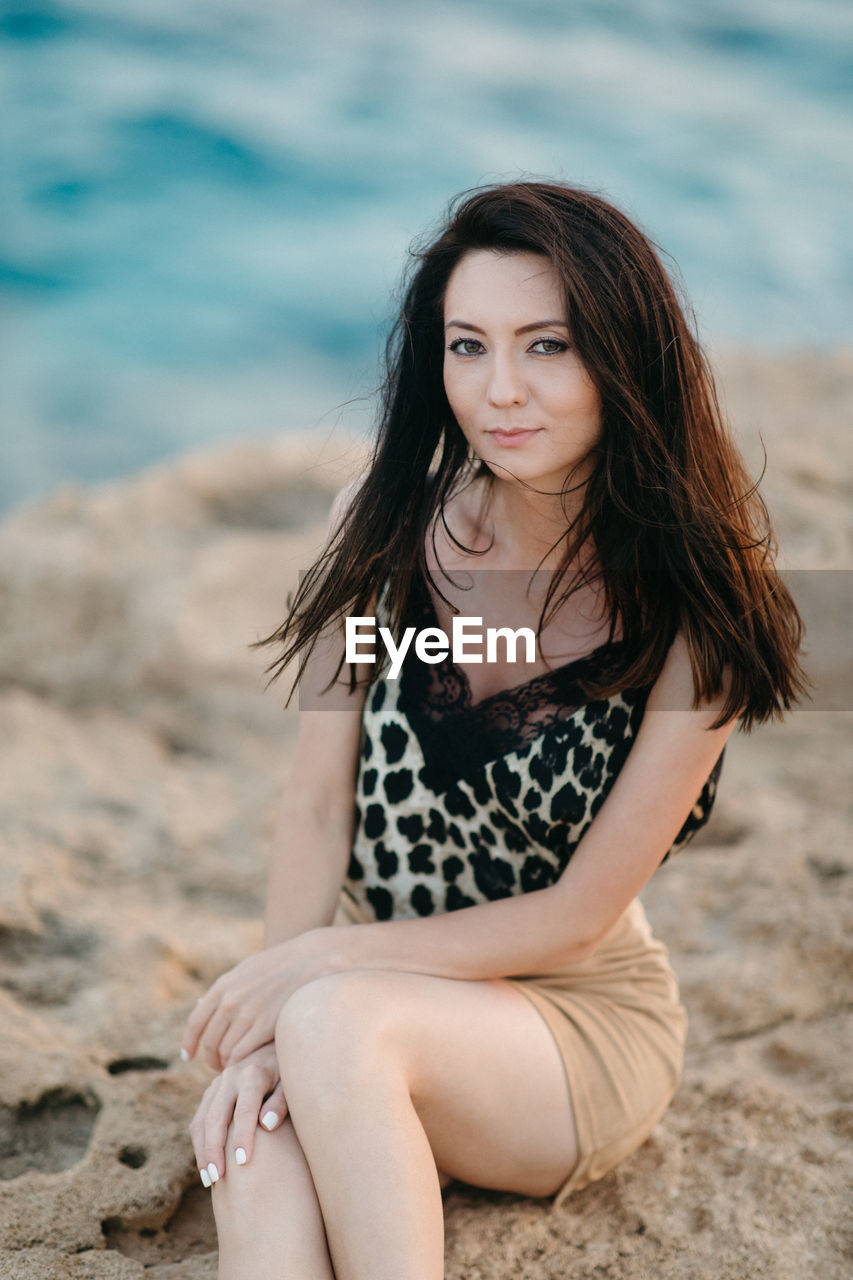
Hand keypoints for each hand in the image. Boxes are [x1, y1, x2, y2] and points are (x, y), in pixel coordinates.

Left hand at [181, 928, 335, 1070]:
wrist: (310, 961)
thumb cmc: (279, 967)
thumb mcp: (245, 971)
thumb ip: (224, 990)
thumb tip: (200, 1006)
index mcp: (223, 986)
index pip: (196, 1022)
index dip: (190, 1042)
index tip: (188, 1056)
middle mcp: (230, 1001)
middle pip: (209, 1041)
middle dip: (210, 1058)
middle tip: (216, 1066)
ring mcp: (247, 1014)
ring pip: (224, 1051)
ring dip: (225, 1063)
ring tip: (233, 1067)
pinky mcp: (264, 1026)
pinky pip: (241, 1054)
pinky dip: (240, 1063)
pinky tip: (246, 1064)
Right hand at [188, 1043, 286, 1186]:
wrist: (272, 1052)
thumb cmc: (287, 1076)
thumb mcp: (290, 1085)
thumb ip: (280, 1103)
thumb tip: (267, 1124)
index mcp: (253, 1074)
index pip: (245, 1109)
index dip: (243, 1136)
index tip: (243, 1162)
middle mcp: (231, 1077)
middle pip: (216, 1117)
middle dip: (215, 1149)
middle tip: (218, 1178)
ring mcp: (217, 1085)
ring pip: (202, 1121)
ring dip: (203, 1151)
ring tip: (210, 1179)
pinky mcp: (210, 1094)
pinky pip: (198, 1121)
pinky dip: (200, 1145)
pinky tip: (206, 1166)